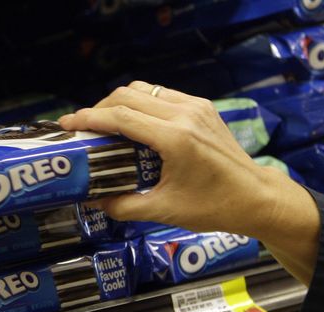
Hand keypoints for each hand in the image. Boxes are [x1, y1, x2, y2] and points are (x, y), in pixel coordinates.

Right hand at [58, 81, 319, 284]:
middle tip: (82, 128)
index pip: (121, 117)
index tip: (67, 124)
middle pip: (127, 96)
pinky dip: (140, 103)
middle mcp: (184, 114)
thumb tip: (93, 200)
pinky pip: (161, 94)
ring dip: (119, 103)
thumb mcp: (165, 211)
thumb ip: (124, 205)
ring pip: (143, 90)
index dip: (88, 118)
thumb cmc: (214, 207)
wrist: (257, 198)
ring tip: (104, 124)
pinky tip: (133, 123)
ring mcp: (195, 107)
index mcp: (175, 138)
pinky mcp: (202, 107)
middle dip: (98, 109)